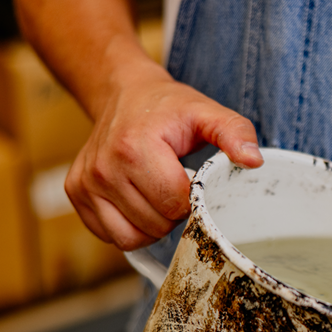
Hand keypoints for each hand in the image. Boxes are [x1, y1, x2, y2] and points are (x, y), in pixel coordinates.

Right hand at [66, 65, 262, 249]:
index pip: (174, 204)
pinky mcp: (77, 194)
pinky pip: (111, 236)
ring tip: (158, 194)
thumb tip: (254, 160)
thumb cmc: (168, 108)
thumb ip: (234, 133)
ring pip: (131, 238)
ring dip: (153, 225)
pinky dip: (131, 228)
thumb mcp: (206, 112)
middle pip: (155, 224)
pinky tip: (139, 201)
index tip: (192, 179)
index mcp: (134, 148)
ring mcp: (85, 183)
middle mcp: (103, 168)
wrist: (124, 93)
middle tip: (175, 185)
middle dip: (174, 213)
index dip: (193, 200)